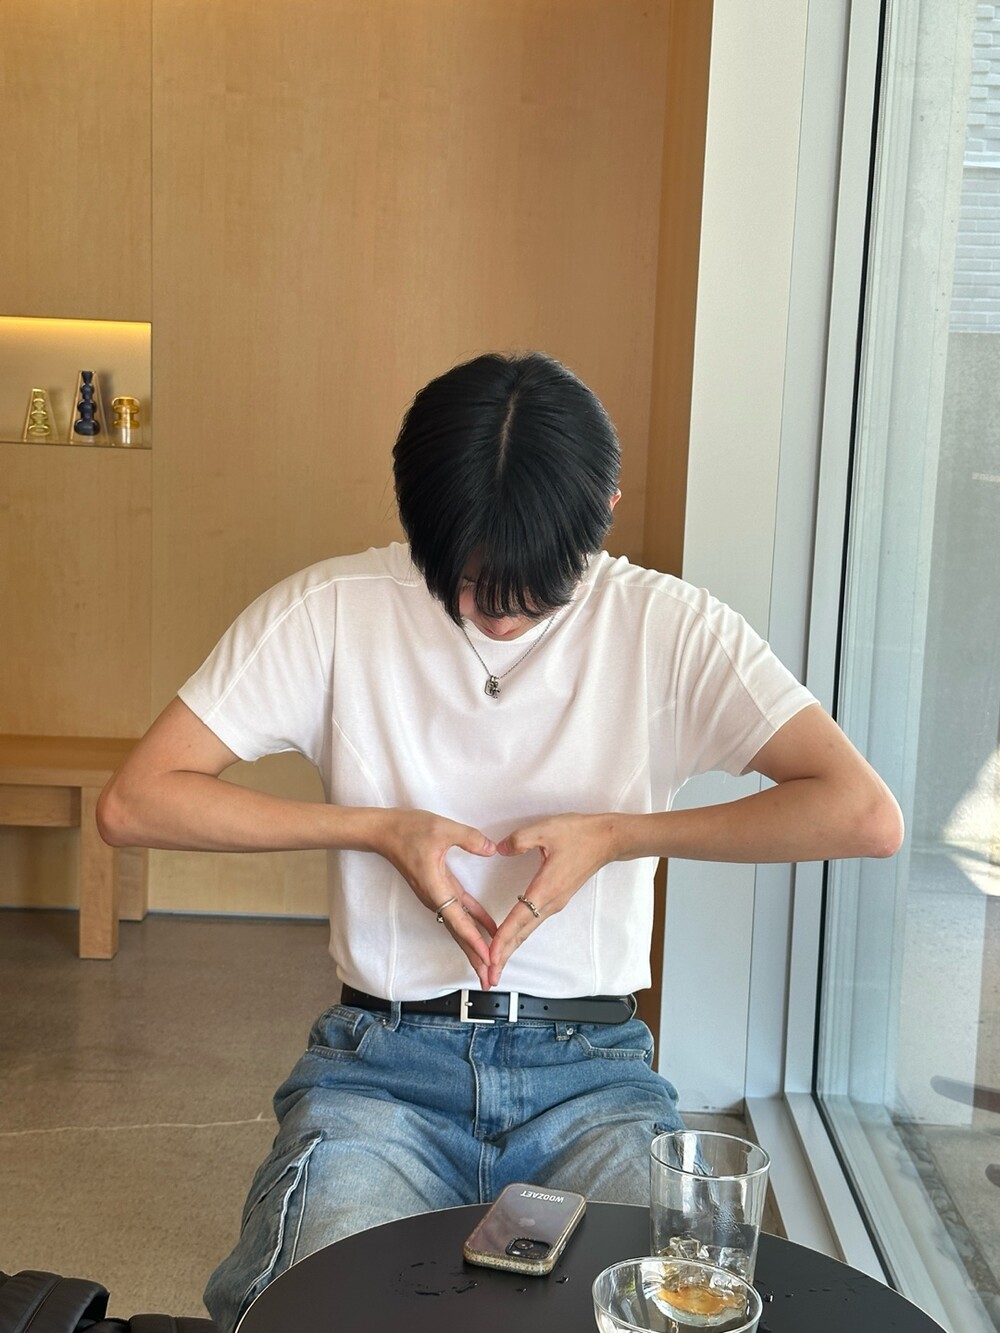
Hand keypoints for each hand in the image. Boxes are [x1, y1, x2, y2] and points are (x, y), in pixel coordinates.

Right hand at [371, 808, 498, 988]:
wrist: (384, 832)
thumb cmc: (409, 830)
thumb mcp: (441, 828)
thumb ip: (468, 838)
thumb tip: (491, 849)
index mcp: (435, 887)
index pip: (458, 919)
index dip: (474, 939)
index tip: (488, 958)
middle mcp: (435, 899)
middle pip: (459, 934)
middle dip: (475, 957)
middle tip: (491, 980)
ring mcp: (436, 897)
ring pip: (459, 927)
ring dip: (474, 947)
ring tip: (489, 967)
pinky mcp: (439, 891)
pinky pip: (459, 913)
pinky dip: (474, 925)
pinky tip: (489, 931)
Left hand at [488, 813, 620, 984]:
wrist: (607, 840)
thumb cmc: (580, 834)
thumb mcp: (546, 829)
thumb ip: (519, 840)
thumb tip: (499, 848)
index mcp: (546, 888)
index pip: (519, 918)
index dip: (503, 938)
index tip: (490, 956)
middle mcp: (551, 902)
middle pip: (522, 934)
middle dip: (503, 957)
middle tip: (488, 978)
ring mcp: (555, 903)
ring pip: (527, 931)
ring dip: (510, 949)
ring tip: (495, 966)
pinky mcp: (556, 899)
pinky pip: (532, 923)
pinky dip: (518, 936)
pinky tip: (509, 941)